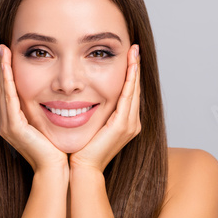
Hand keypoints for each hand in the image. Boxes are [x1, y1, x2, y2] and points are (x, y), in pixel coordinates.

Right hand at [0, 44, 67, 172]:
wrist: (55, 171)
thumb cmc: (56, 152)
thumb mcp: (49, 126)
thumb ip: (45, 113)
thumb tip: (56, 98)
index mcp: (14, 123)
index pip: (10, 93)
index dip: (9, 74)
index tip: (10, 55)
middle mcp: (7, 123)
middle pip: (4, 89)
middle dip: (4, 68)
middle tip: (4, 48)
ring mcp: (8, 125)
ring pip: (5, 91)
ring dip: (4, 70)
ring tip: (4, 51)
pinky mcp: (13, 127)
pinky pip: (10, 98)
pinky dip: (8, 81)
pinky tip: (8, 66)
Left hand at [69, 44, 140, 172]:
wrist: (82, 168)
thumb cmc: (82, 150)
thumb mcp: (91, 126)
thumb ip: (94, 112)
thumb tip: (84, 97)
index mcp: (125, 123)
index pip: (129, 93)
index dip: (131, 75)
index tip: (129, 57)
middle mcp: (132, 123)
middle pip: (135, 89)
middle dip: (135, 68)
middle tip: (135, 48)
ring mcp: (130, 125)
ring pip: (133, 90)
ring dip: (134, 70)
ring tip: (134, 52)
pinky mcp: (122, 125)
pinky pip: (127, 97)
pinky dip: (130, 80)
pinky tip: (130, 67)